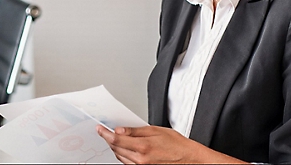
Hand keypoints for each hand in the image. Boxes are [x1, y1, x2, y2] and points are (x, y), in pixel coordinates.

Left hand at [96, 125, 244, 163]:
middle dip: (109, 139)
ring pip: (120, 157)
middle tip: (105, 131)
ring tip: (115, 138)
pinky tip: (125, 149)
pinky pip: (127, 163)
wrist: (190, 160)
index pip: (116, 139)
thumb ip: (136, 131)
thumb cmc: (178, 145)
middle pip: (116, 149)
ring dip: (115, 148)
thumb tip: (120, 130)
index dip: (105, 133)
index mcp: (143, 147)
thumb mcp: (157, 131)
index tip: (99, 129)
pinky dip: (123, 155)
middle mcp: (140, 160)